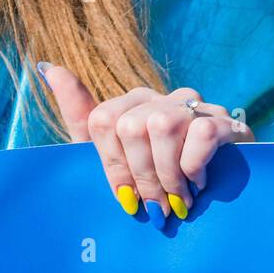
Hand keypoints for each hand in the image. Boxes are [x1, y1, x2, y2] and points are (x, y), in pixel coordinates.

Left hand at [41, 63, 253, 227]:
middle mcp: (159, 97)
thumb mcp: (113, 155)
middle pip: (129, 127)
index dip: (111, 164)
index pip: (101, 121)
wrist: (221, 192)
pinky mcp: (226, 121)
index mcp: (129, 103)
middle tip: (155, 205)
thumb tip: (47, 67)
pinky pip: (201, 133)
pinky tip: (199, 183)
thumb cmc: (157, 175)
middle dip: (141, 176)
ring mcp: (194, 105)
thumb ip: (80, 116)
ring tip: (178, 199)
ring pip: (161, 126)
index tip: (124, 196)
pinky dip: (194, 166)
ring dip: (168, 175)